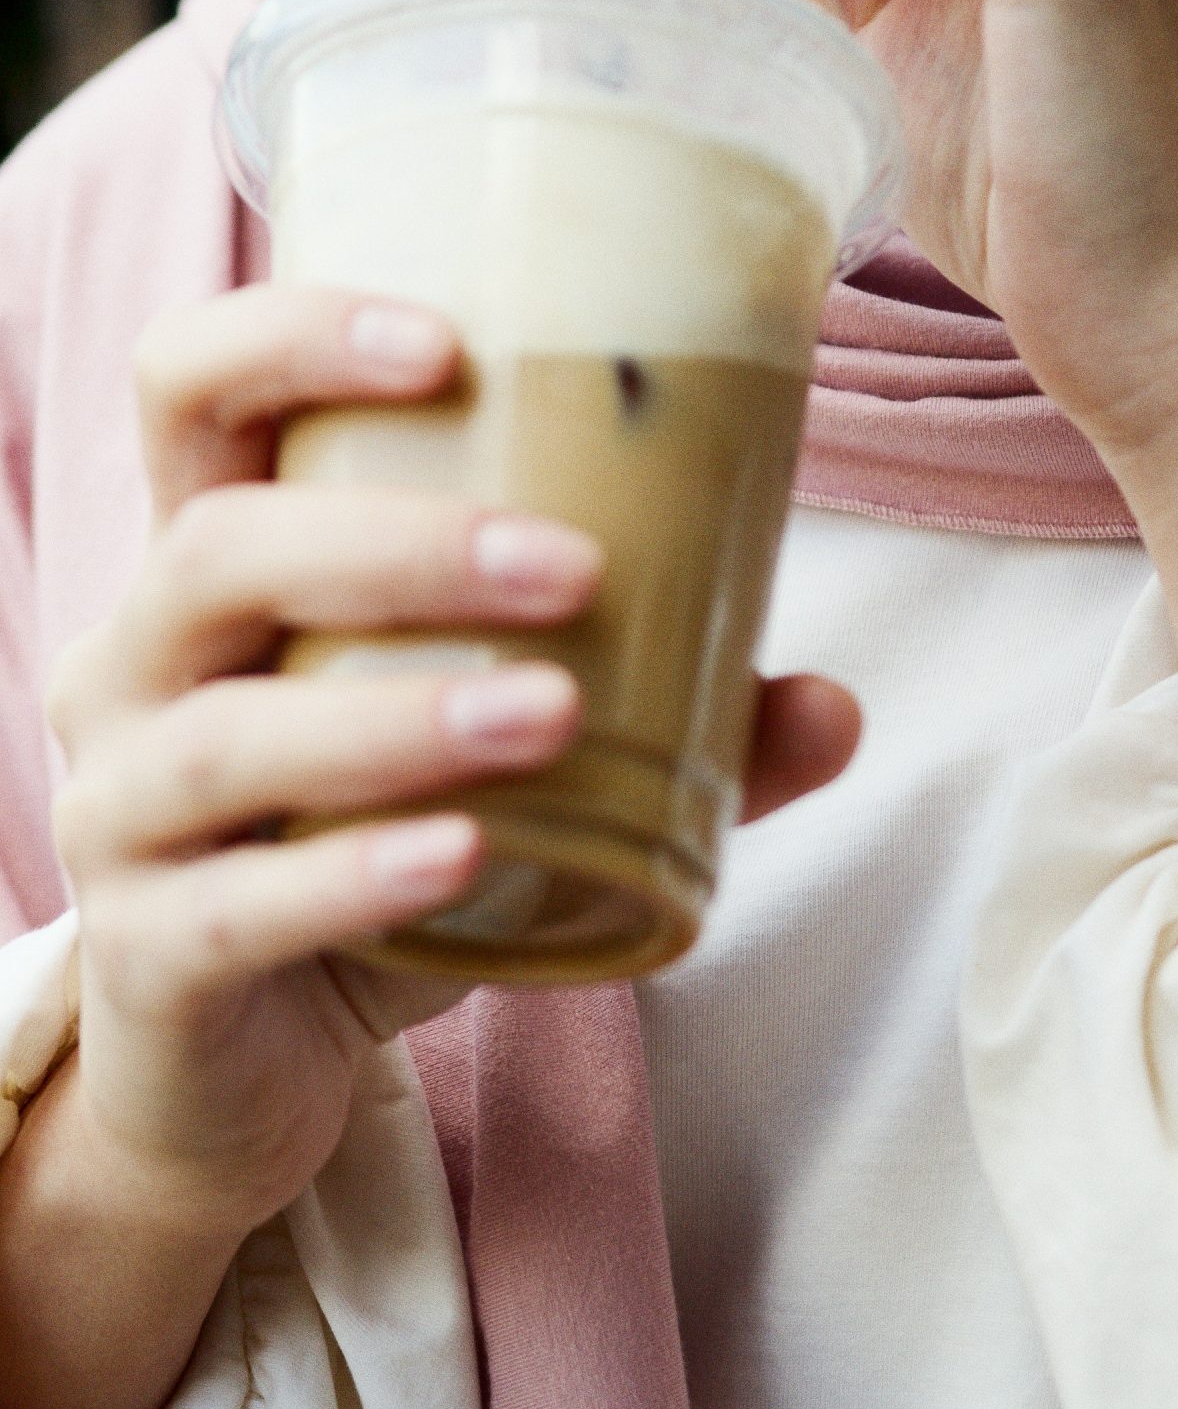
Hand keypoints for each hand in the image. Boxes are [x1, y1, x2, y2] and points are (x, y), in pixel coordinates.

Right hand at [45, 285, 857, 1238]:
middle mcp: (131, 667)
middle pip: (214, 550)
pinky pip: (229, 909)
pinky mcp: (139, 958)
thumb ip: (659, 729)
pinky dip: (352, 877)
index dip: (291, 336)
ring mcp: (114, 815)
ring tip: (553, 714)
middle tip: (568, 569)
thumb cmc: (363, 859)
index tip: (450, 344)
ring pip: (225, 734)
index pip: (190, 389)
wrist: (243, 1072)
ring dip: (399, 714)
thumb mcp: (492, 770)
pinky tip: (459, 858)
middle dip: (398, 543)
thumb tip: (833, 705)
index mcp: (209, 568)